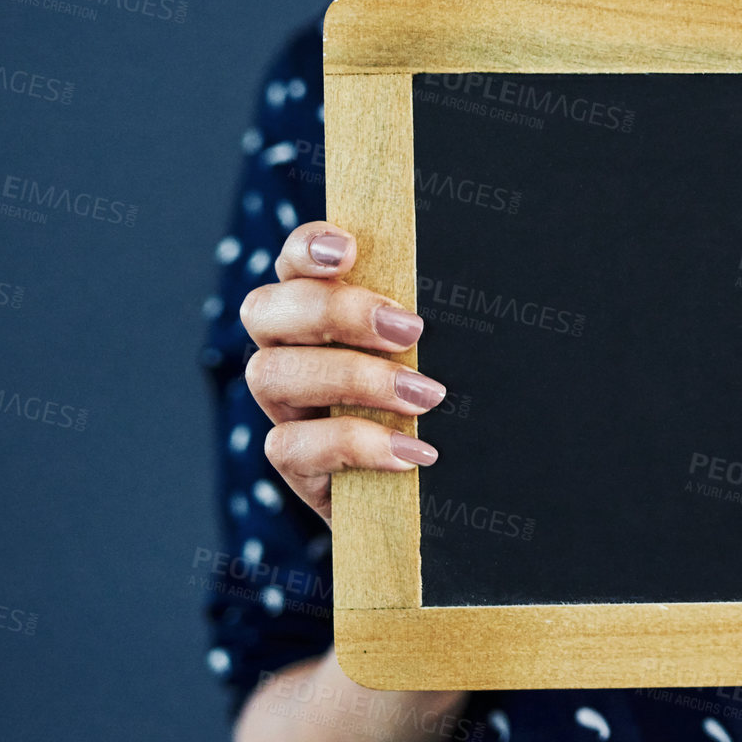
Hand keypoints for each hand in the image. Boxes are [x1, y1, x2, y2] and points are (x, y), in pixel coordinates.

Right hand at [239, 222, 444, 524]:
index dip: (307, 247)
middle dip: (335, 311)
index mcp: (324, 312)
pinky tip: (412, 453)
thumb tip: (476, 286)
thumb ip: (434, 327)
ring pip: (269, 373)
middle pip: (266, 310)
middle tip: (410, 330)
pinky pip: (291, 445)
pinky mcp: (295, 465)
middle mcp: (291, 352)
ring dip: (353, 377)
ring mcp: (286, 409)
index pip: (294, 262)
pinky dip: (355, 444)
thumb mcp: (445, 358)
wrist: (443, 495)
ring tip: (426, 396)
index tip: (348, 250)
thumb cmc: (447, 409)